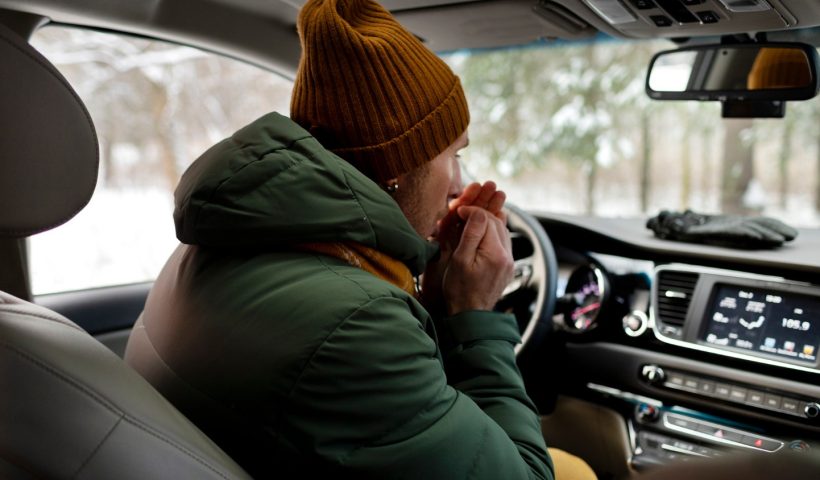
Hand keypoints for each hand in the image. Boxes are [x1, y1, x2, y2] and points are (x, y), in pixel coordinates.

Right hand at [421, 182, 507, 312]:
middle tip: (462, 214)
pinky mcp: (507, 267)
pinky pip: (502, 242)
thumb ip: (471, 234)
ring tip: (469, 223)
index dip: (472, 211)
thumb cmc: (460, 290)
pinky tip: (479, 236)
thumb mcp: (460, 259)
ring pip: (501, 231)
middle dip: (480, 214)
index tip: (458, 211)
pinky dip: (491, 234)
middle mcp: (507, 256)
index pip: (487, 219)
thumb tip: (476, 212)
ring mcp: (509, 262)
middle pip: (497, 222)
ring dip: (487, 223)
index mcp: (495, 253)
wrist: (470, 315)